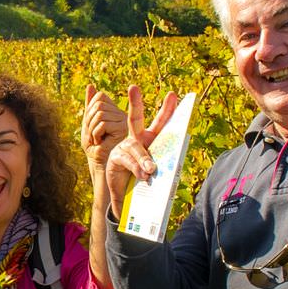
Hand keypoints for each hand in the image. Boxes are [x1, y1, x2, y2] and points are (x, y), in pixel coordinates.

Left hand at [80, 83, 128, 175]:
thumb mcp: (90, 126)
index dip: (90, 108)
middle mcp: (125, 116)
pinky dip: (95, 134)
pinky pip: (102, 123)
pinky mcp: (125, 133)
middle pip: (99, 103)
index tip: (91, 125)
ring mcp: (126, 123)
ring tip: (98, 141)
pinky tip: (100, 144)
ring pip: (99, 113)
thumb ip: (91, 107)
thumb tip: (91, 86)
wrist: (102, 169)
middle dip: (89, 120)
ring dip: (92, 129)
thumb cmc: (96, 150)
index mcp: (117, 114)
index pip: (101, 97)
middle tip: (93, 136)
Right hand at [104, 85, 180, 204]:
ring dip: (143, 158)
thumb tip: (152, 169)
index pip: (161, 122)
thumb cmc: (148, 183)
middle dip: (135, 103)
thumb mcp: (161, 175)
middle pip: (135, 119)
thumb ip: (162, 169)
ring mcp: (124, 148)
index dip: (167, 109)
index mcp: (151, 140)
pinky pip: (126, 159)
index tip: (172, 94)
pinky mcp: (115, 159)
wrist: (130, 201)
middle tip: (133, 88)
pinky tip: (143, 175)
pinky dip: (135, 167)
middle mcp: (137, 140)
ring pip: (134, 146)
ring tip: (151, 170)